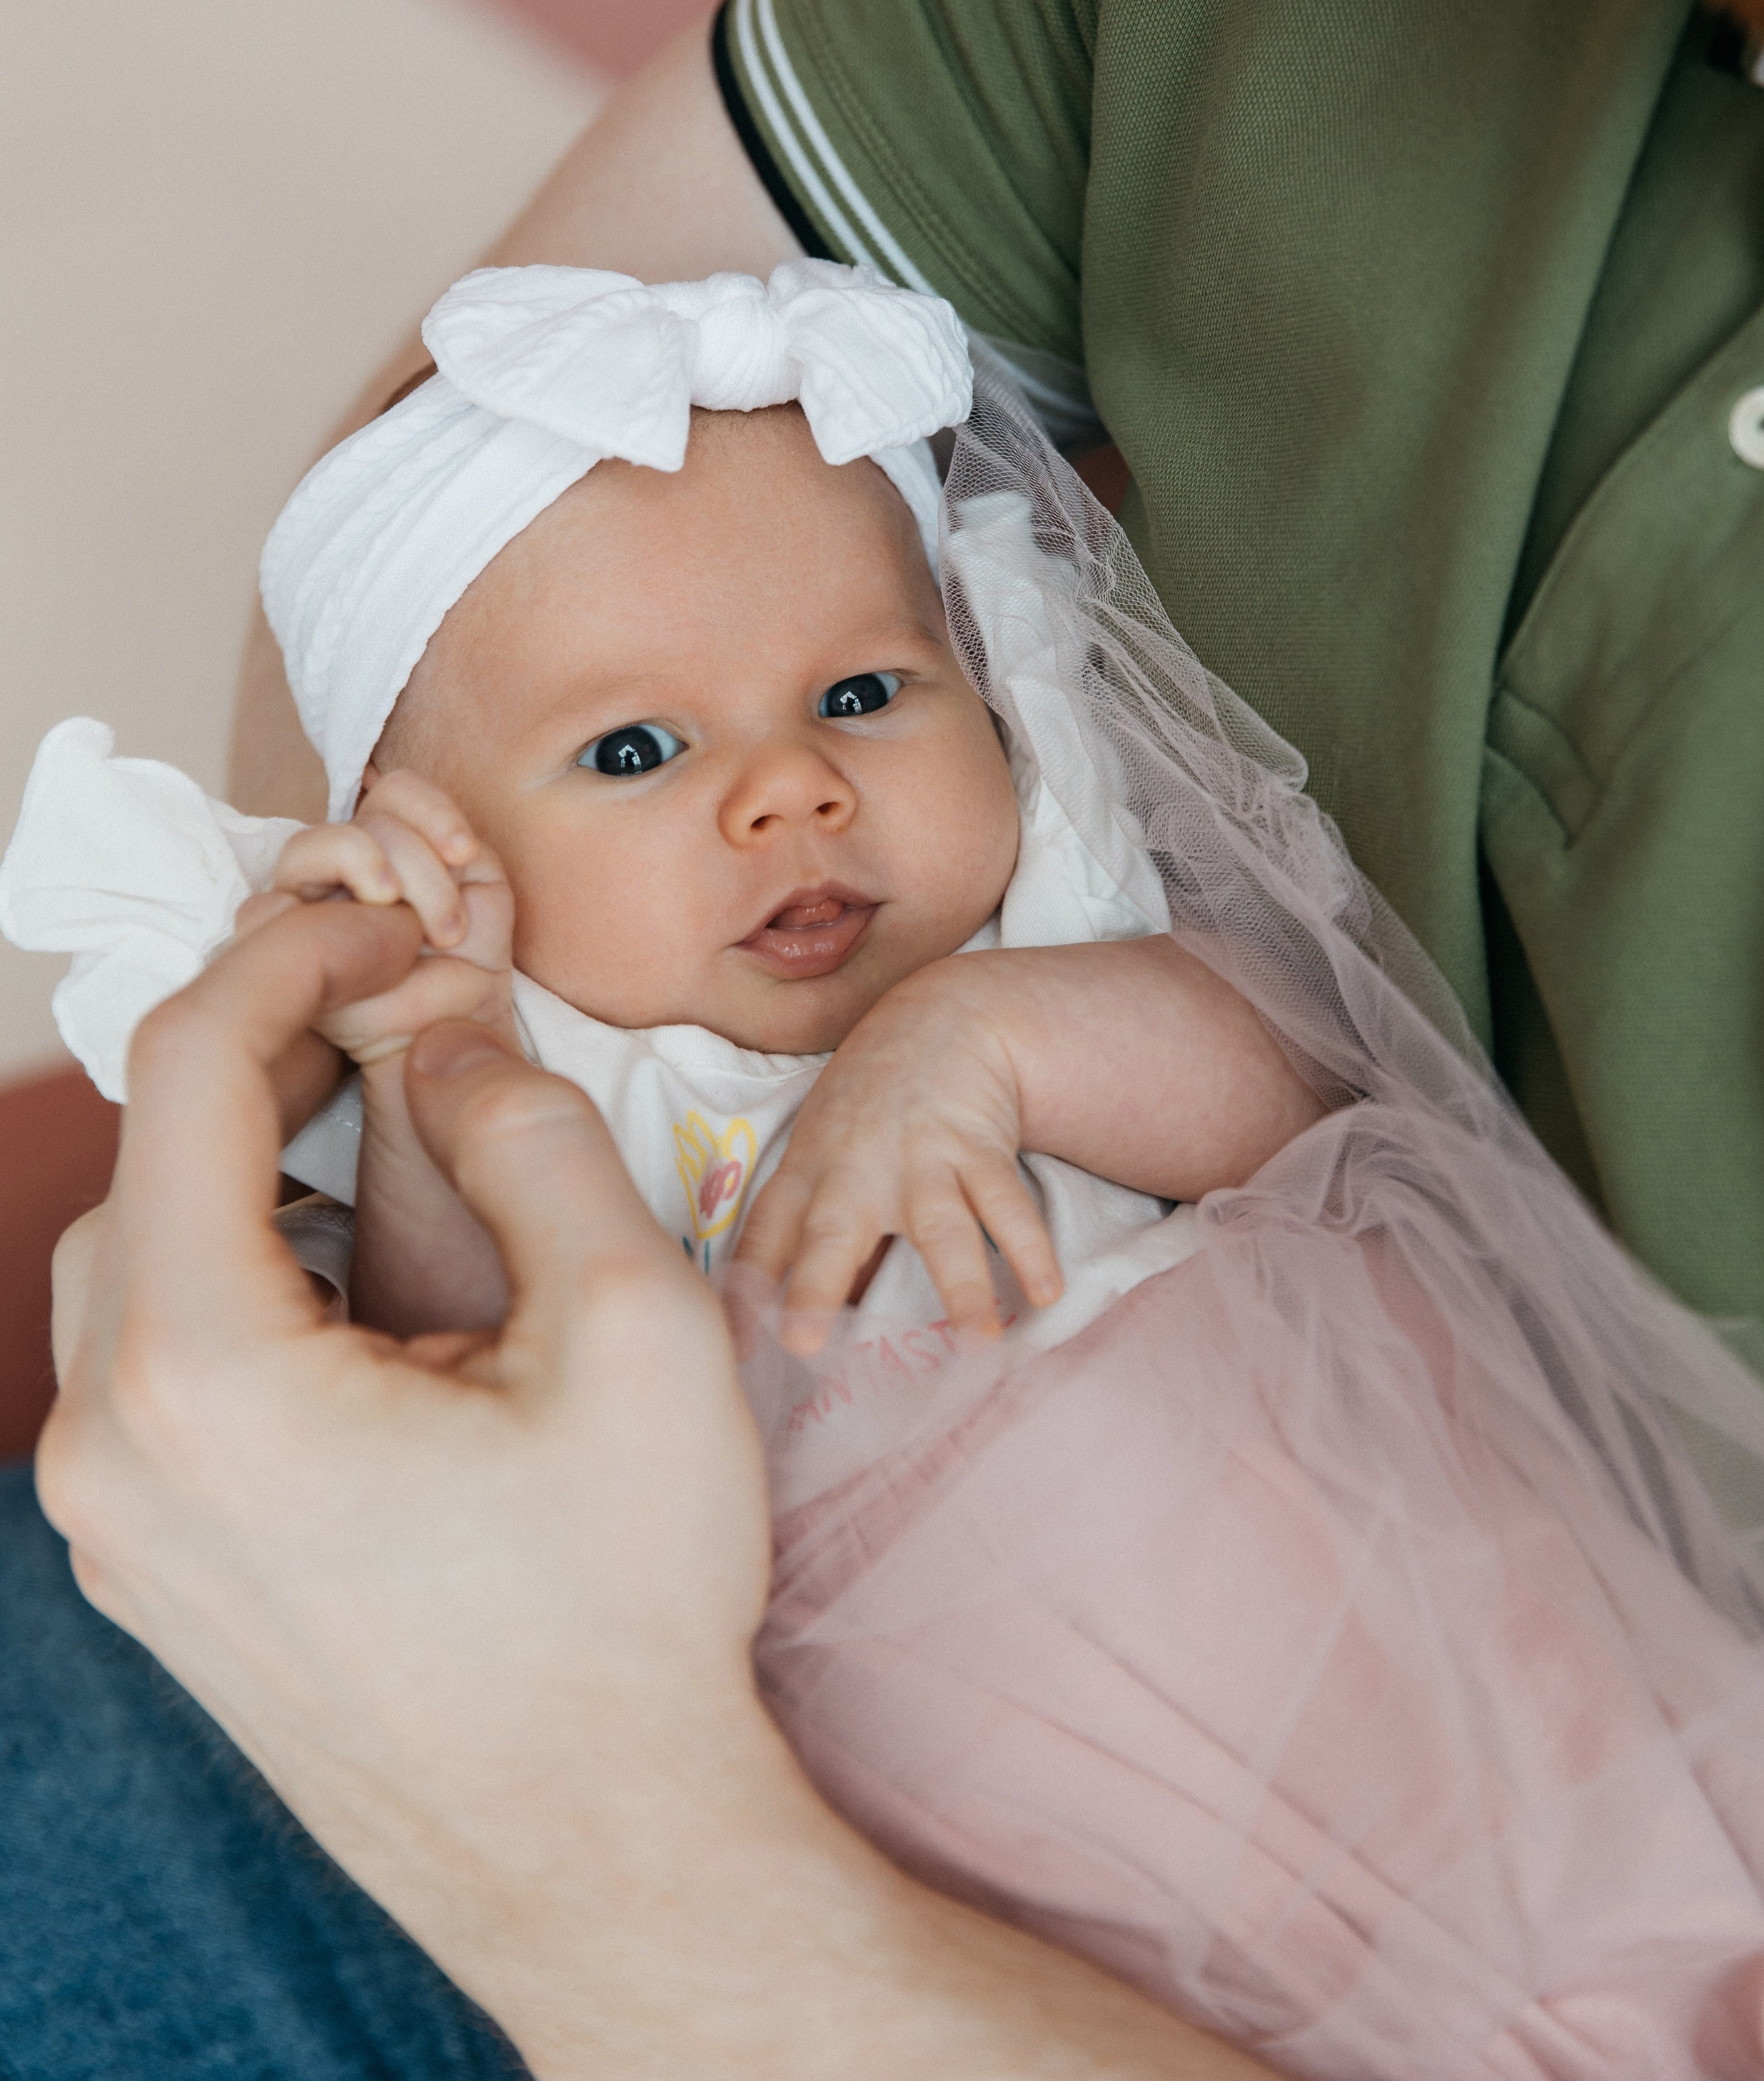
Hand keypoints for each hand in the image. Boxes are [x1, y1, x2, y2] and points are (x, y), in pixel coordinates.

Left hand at [36, 897, 1277, 2079]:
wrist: (599, 1854)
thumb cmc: (623, 1602)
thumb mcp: (632, 1330)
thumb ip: (531, 1138)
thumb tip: (447, 1038)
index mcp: (202, 1376)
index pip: (186, 1072)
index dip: (288, 961)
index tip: (388, 931)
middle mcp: (109, 1452)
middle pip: (150, 1166)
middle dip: (270, 1059)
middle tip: (407, 1019)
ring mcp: (116, 1529)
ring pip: (140, 1269)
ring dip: (251, 1173)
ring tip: (392, 1142)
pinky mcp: (154, 1575)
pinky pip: (156, 1371)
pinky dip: (243, 1280)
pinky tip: (367, 1290)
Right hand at [242, 769, 515, 1063]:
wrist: (454, 1033)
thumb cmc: (466, 964)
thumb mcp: (483, 892)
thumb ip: (455, 846)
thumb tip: (429, 830)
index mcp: (393, 847)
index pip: (394, 792)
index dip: (430, 808)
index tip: (465, 852)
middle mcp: (344, 867)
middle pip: (360, 819)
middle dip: (415, 862)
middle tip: (448, 928)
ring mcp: (307, 902)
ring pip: (308, 848)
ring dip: (369, 875)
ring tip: (408, 933)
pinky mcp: (278, 945)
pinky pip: (262, 907)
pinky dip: (300, 912)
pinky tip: (345, 942)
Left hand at [738, 959, 1063, 1354]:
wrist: (941, 1018)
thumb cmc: (867, 1103)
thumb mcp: (820, 1151)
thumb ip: (813, 1228)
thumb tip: (809, 1314)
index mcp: (807, 1176)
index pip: (763, 1236)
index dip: (742, 1287)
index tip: (729, 1341)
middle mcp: (855, 1175)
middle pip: (830, 1236)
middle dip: (814, 1286)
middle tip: (802, 1342)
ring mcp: (920, 1162)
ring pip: (940, 1229)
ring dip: (961, 1284)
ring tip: (977, 1338)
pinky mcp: (978, 1150)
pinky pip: (1007, 1206)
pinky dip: (1030, 1248)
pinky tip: (1047, 1292)